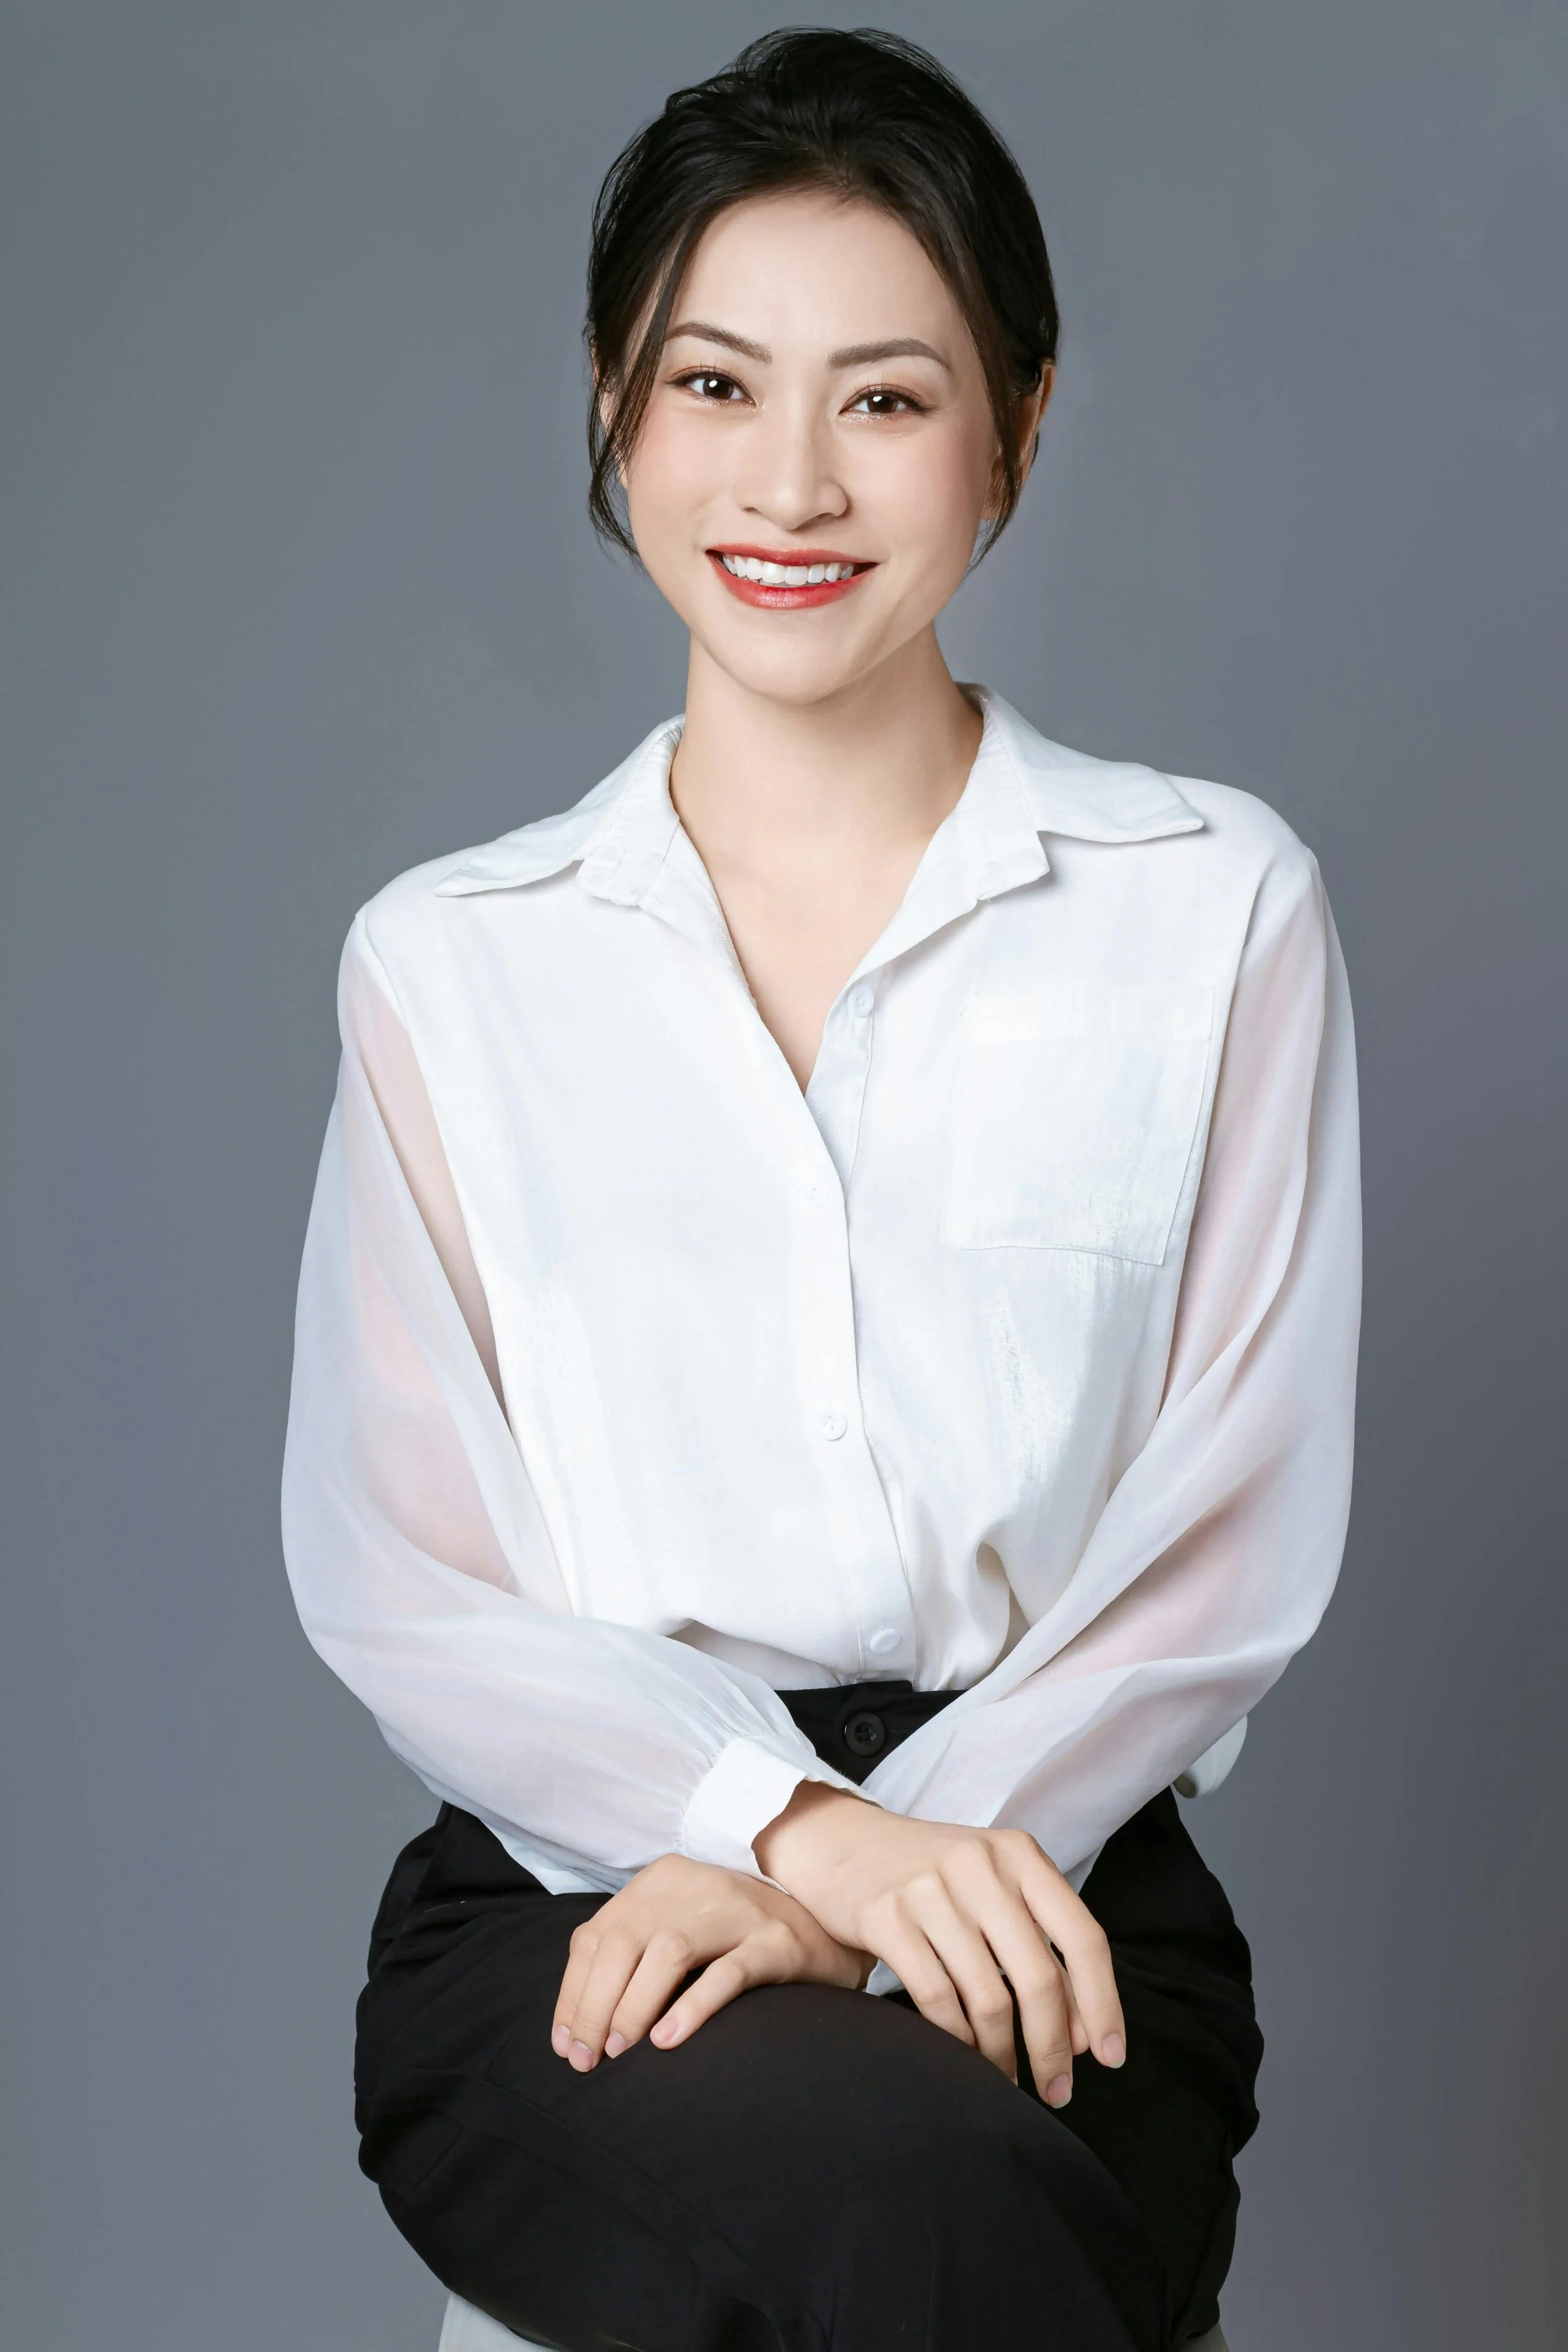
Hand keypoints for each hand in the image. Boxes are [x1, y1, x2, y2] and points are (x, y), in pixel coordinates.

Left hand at [550, 1851, 868, 2071]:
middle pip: (624, 1941)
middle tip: (589, 2060)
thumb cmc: (738, 1939)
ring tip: (622, 2051)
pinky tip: (668, 2040)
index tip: (565, 2046)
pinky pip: (728, 1972)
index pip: (596, 1934)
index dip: (573, 1993)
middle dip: (595, 2006)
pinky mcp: (776, 1941)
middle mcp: (696, 1886)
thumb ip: (635, 1953)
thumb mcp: (679, 1928)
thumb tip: (580, 2018)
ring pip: (667, 1951)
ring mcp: (739, 1911)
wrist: (827, 1923)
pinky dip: (692, 2006)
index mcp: (662, 1881)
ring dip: (634, 2006)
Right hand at [753, 1786, 1123, 2103]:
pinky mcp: (887, 1916)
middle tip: (1058, 2091)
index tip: (1111, 2057)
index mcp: (1020, 1855)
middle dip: (1053, 2047)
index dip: (1103, 2004)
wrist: (838, 1840)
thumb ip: (1037, 1942)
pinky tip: (962, 2055)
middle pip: (1039, 1978)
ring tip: (1007, 2079)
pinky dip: (956, 2039)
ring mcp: (931, 1890)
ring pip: (989, 1997)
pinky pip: (937, 1999)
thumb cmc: (928, 1875)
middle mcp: (981, 1866)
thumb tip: (1081, 2033)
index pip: (1084, 1937)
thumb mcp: (991, 1884)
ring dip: (1002, 2054)